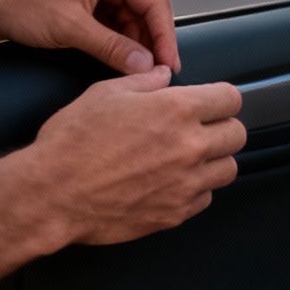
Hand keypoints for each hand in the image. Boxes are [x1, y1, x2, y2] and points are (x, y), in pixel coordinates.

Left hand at [0, 0, 181, 74]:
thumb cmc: (18, 2)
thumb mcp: (69, 28)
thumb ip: (111, 47)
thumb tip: (146, 67)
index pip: (153, 2)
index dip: (165, 36)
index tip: (169, 66)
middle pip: (142, 14)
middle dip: (150, 44)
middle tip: (156, 77)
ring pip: (125, 24)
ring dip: (131, 48)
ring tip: (136, 76)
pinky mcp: (76, 10)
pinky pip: (106, 30)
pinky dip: (114, 48)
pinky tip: (116, 67)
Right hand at [17, 68, 244, 246]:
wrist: (52, 194)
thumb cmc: (72, 143)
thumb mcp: (105, 94)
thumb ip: (143, 82)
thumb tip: (164, 75)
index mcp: (176, 110)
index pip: (231, 99)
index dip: (220, 98)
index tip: (211, 103)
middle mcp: (189, 147)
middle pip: (237, 135)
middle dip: (221, 128)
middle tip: (200, 129)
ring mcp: (185, 184)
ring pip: (228, 169)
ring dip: (214, 161)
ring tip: (188, 157)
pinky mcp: (175, 214)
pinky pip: (205, 199)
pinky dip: (195, 190)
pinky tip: (172, 182)